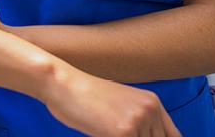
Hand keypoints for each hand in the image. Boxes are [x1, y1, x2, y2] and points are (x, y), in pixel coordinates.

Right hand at [43, 65, 179, 136]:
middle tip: (115, 135)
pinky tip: (98, 134)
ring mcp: (138, 121)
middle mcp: (150, 111)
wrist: (61, 83)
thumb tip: (142, 135)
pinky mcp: (122, 133)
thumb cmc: (82, 95)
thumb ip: (137, 122)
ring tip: (105, 132)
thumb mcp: (119, 105)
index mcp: (152, 103)